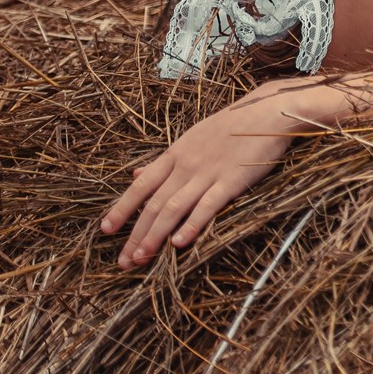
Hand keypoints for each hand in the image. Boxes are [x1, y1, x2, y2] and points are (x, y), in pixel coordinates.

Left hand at [99, 81, 321, 267]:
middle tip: (122, 261)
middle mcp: (186, 165)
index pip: (141, 186)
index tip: (105, 231)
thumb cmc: (231, 126)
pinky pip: (207, 205)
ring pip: (173, 208)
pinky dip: (191, 224)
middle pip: (153, 204)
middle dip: (135, 234)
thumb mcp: (191, 138)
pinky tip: (179, 243)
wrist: (267, 112)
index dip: (121, 209)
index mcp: (175, 154)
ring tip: (140, 258)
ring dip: (154, 236)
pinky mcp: (231, 180)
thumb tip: (135, 175)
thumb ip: (165, 161)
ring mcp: (208, 173)